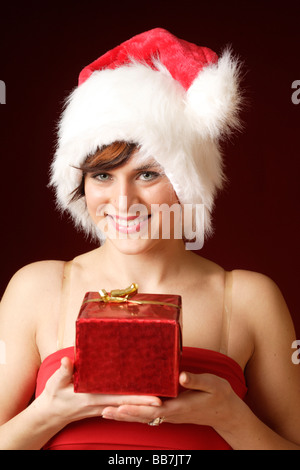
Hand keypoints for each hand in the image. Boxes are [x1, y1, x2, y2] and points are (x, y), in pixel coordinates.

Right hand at [36, 357, 161, 426]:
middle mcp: (101, 405)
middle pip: (129, 404)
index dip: (139, 399)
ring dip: (141, 402)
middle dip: (147, 402)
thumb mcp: (55, 382)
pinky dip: (131, 402)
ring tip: (159, 396)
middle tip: (166, 398)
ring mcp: (102, 407)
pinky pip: (120, 405)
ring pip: (126, 405)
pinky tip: (141, 396)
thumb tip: (68, 360)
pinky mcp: (101, 406)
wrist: (50, 414)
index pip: (121, 399)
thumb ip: (64, 371)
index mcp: (92, 398)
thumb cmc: (53, 396)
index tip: (156, 398)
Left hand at [101, 371, 238, 429]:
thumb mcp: (212, 384)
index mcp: (180, 407)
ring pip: (144, 417)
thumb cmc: (220, 396)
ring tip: (107, 412)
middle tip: (102, 411)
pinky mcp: (171, 412)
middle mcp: (172, 414)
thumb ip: (196, 380)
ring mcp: (171, 415)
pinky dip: (135, 413)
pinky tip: (126, 409)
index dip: (135, 409)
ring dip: (126, 415)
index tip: (119, 407)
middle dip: (123, 414)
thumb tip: (180, 375)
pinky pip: (150, 414)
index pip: (153, 410)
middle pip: (143, 416)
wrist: (227, 412)